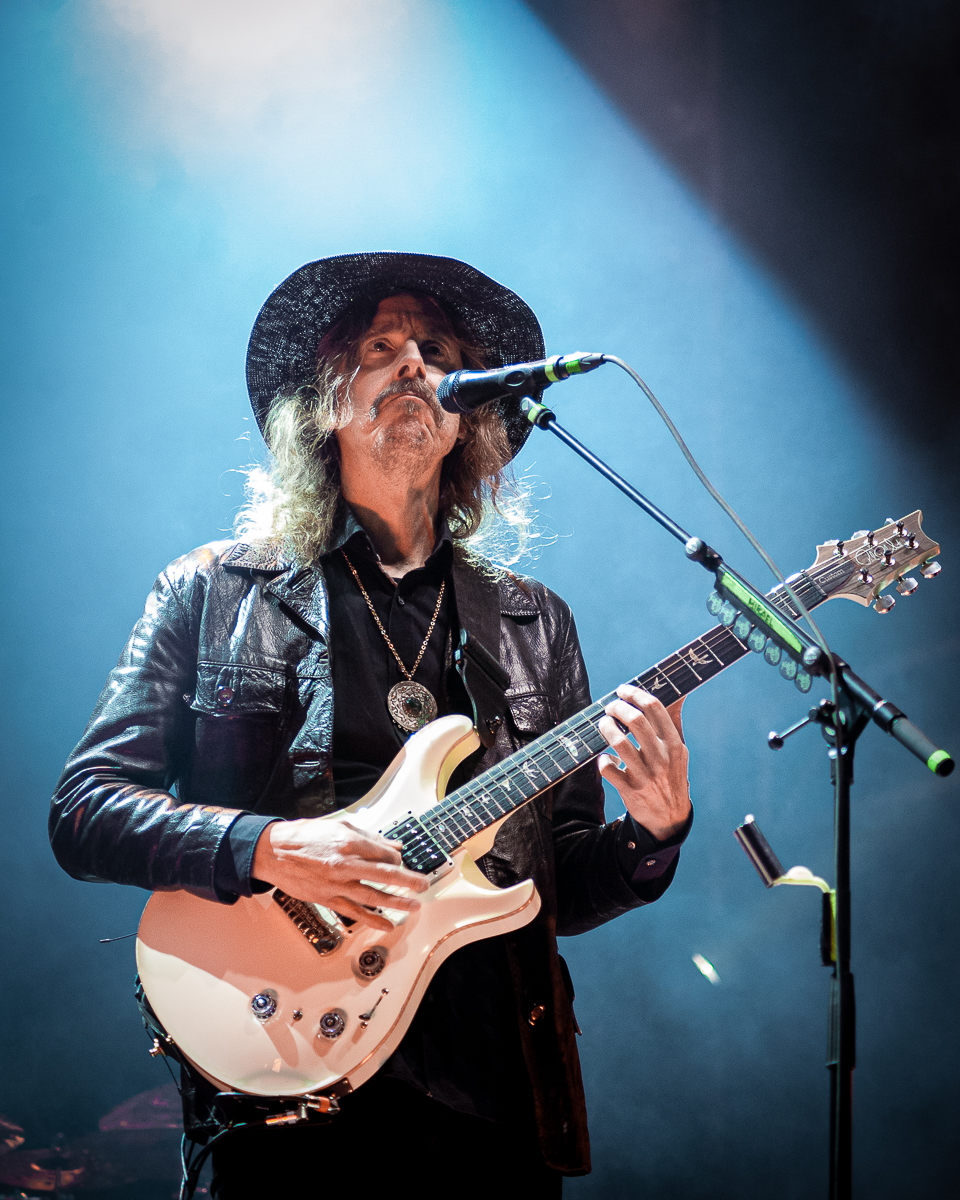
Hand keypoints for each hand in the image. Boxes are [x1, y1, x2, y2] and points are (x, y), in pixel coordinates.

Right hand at [252, 817, 428, 932]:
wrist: (274, 852)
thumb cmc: (304, 837)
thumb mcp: (340, 827)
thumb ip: (369, 838)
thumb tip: (393, 844)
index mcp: (350, 843)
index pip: (385, 854)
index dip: (397, 858)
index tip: (400, 860)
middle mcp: (345, 865)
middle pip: (386, 875)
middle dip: (408, 881)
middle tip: (423, 885)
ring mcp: (337, 884)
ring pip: (374, 896)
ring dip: (397, 903)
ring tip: (414, 906)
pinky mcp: (327, 899)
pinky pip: (354, 912)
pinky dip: (373, 920)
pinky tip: (387, 924)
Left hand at [598, 685, 690, 840]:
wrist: (670, 817)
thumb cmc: (671, 774)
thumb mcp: (678, 749)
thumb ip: (673, 721)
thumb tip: (678, 693)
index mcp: (673, 743)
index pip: (654, 708)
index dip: (635, 693)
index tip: (622, 689)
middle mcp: (661, 757)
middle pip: (635, 720)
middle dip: (617, 707)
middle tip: (610, 707)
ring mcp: (645, 774)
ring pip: (619, 742)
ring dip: (606, 727)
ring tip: (603, 723)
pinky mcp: (630, 789)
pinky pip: (608, 769)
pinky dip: (602, 760)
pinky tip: (604, 758)